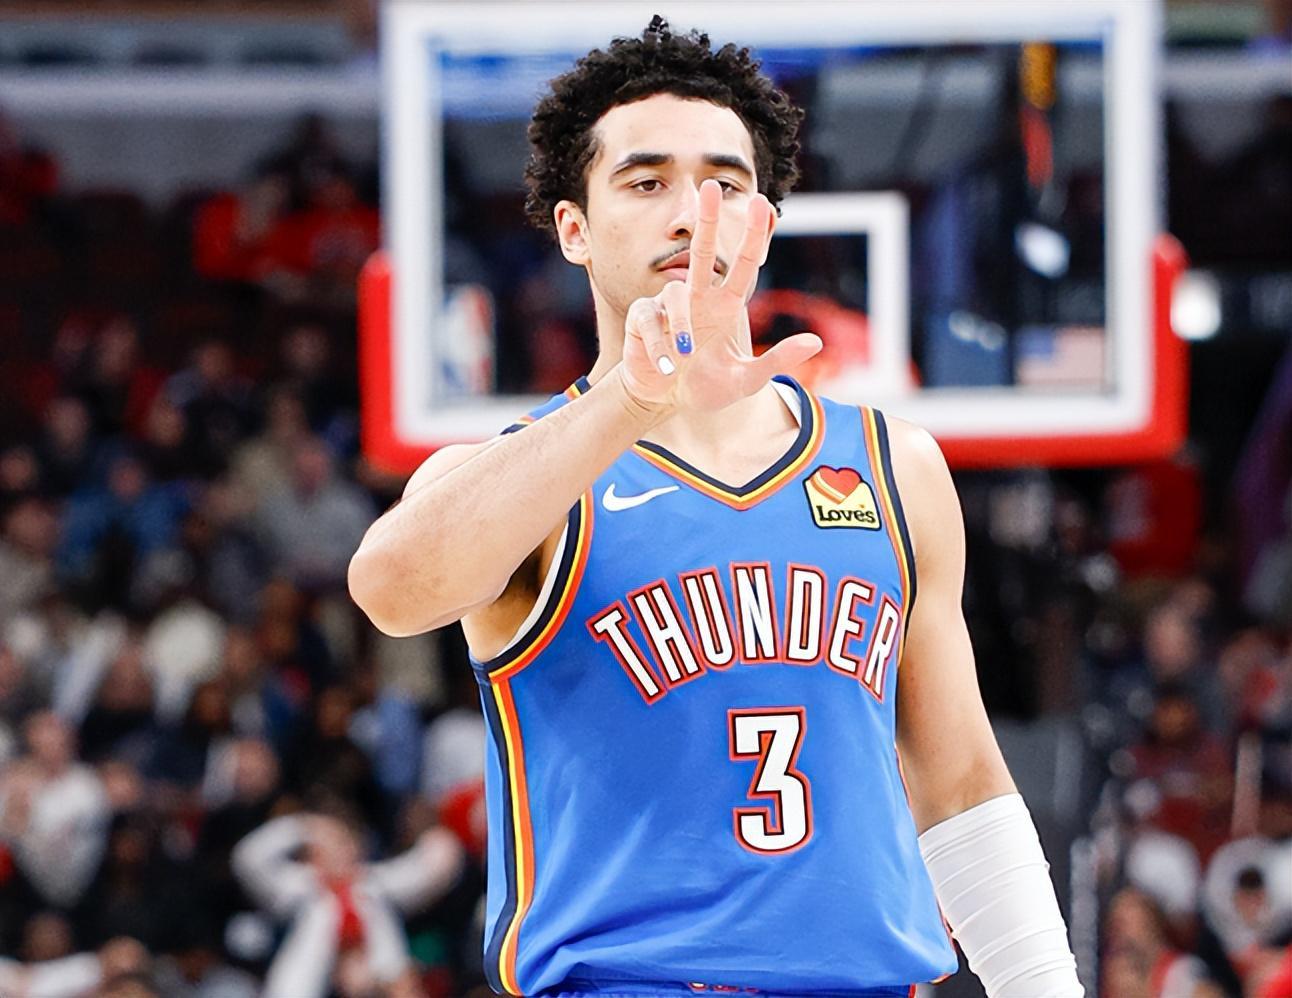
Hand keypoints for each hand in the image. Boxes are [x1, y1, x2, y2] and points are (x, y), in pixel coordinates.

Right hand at [618, 179, 821, 412]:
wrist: (664, 402)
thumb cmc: (705, 388)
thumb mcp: (746, 380)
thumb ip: (777, 360)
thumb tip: (816, 342)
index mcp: (725, 305)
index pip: (742, 264)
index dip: (753, 236)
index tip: (762, 204)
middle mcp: (698, 298)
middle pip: (701, 250)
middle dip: (706, 219)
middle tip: (708, 186)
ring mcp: (668, 305)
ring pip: (676, 295)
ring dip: (680, 328)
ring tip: (682, 359)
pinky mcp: (643, 317)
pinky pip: (650, 319)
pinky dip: (658, 344)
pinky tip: (663, 365)